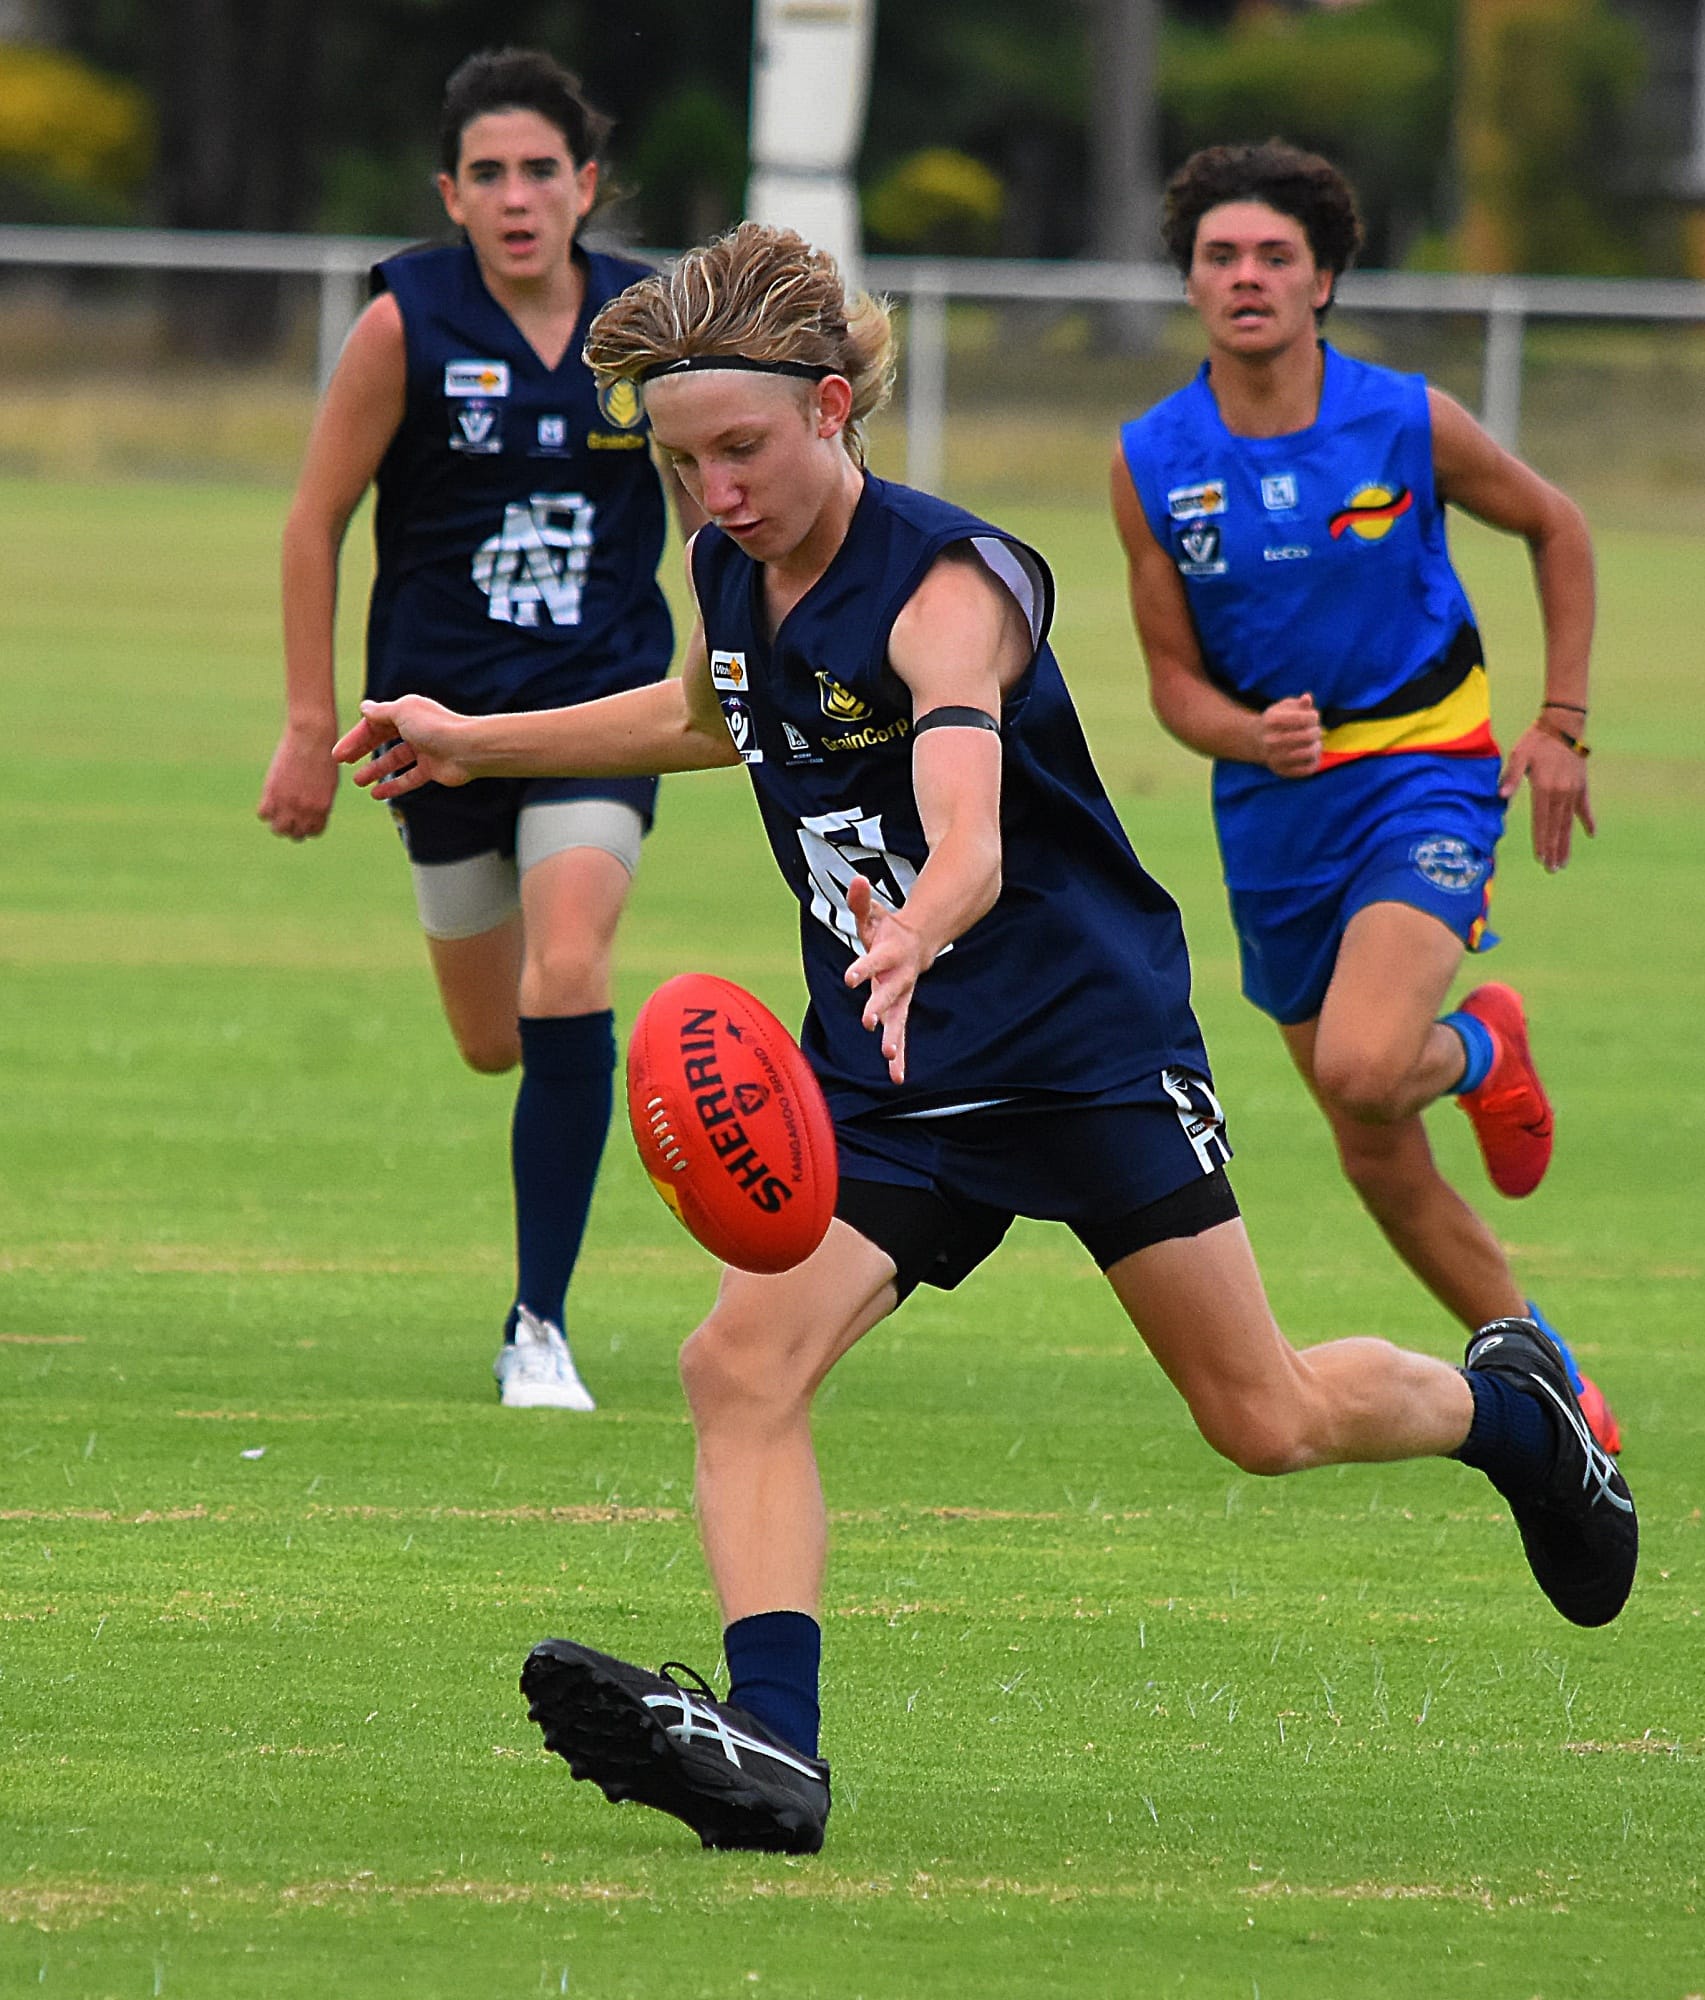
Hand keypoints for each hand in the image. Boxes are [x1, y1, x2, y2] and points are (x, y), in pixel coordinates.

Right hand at [257, 729, 338, 839]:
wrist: (311, 738)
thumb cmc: (323, 757)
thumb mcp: (329, 784)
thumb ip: (320, 803)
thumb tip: (311, 816)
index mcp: (323, 809)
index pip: (313, 832)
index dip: (307, 827)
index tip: (303, 818)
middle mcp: (306, 810)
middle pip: (295, 835)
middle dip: (292, 828)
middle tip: (288, 815)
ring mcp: (288, 802)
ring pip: (277, 828)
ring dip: (277, 822)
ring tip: (277, 810)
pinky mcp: (272, 791)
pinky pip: (263, 813)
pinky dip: (265, 810)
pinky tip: (269, 798)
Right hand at [332, 696, 477, 797]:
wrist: (467, 749)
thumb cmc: (435, 727)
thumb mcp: (401, 712)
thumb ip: (381, 712)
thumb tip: (365, 707)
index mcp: (406, 711)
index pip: (375, 723)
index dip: (355, 738)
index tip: (339, 754)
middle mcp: (415, 729)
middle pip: (383, 740)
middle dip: (362, 751)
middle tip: (342, 763)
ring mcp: (425, 749)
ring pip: (395, 760)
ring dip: (376, 770)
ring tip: (358, 781)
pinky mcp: (433, 769)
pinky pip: (409, 778)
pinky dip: (394, 785)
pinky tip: (377, 794)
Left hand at [844, 873, 932, 1085]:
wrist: (918, 943)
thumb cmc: (889, 930)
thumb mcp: (873, 915)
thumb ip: (861, 900)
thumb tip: (856, 878)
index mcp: (889, 955)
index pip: (873, 961)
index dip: (862, 968)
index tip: (849, 977)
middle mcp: (897, 979)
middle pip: (889, 995)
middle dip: (880, 1008)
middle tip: (869, 1022)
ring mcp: (901, 996)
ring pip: (899, 1019)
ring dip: (895, 1038)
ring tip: (890, 1057)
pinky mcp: (900, 1010)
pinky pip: (901, 1034)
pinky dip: (900, 1057)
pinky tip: (897, 1078)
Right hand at [1258, 693, 1322, 776]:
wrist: (1259, 742)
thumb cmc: (1279, 720)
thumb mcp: (1285, 707)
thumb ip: (1298, 703)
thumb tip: (1307, 698)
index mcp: (1272, 720)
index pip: (1305, 718)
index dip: (1314, 717)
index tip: (1313, 717)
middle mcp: (1270, 740)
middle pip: (1308, 736)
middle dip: (1317, 732)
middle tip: (1316, 732)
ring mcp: (1274, 757)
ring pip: (1309, 753)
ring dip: (1317, 747)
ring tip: (1315, 744)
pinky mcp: (1281, 771)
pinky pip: (1306, 770)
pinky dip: (1314, 762)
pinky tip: (1311, 756)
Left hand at [1500, 723, 1594, 871]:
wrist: (1563, 725)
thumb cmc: (1536, 740)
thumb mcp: (1518, 755)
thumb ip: (1510, 777)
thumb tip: (1500, 796)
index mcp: (1544, 788)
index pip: (1541, 821)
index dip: (1541, 841)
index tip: (1541, 858)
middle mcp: (1561, 793)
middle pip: (1556, 827)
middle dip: (1554, 850)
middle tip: (1552, 869)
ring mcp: (1574, 790)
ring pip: (1569, 822)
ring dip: (1566, 843)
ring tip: (1564, 862)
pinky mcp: (1582, 785)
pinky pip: (1585, 807)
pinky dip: (1588, 820)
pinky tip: (1591, 834)